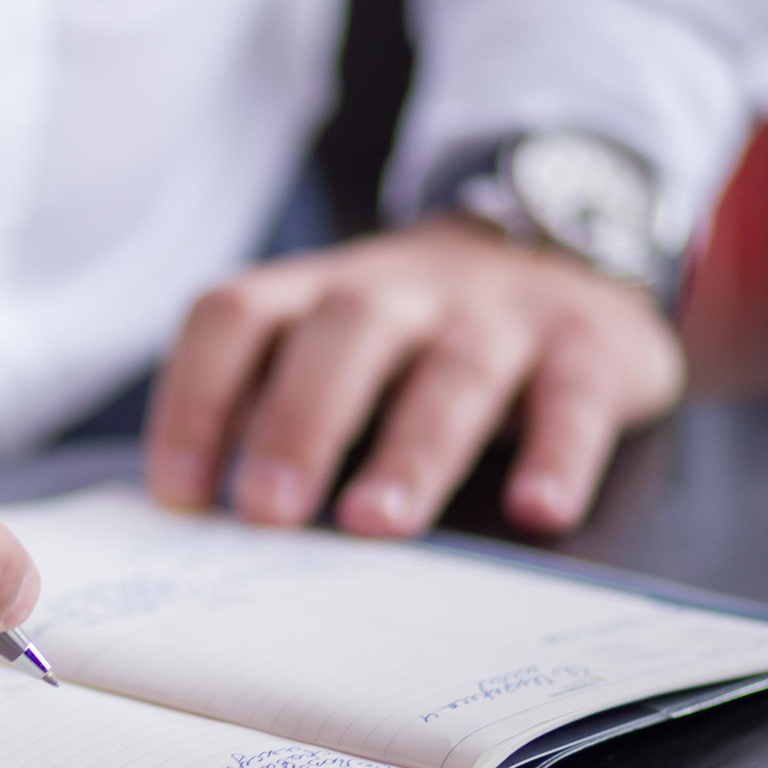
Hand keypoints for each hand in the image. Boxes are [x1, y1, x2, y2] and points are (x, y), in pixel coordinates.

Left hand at [144, 217, 684, 535]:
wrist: (564, 244)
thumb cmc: (416, 337)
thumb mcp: (334, 349)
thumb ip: (270, 410)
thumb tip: (198, 518)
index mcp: (320, 292)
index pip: (236, 316)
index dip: (196, 397)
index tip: (179, 493)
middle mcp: (403, 290)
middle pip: (342, 333)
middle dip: (298, 421)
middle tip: (267, 513)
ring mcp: (499, 315)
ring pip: (454, 370)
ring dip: (411, 451)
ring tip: (375, 524)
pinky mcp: (589, 348)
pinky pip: (573, 398)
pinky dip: (557, 455)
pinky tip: (537, 512)